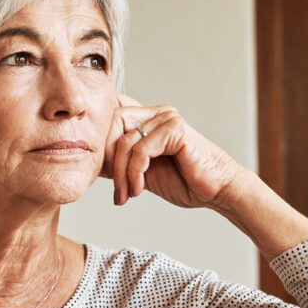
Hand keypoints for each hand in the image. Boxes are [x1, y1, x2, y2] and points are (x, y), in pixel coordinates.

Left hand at [99, 93, 247, 208]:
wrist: (216, 191)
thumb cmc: (183, 181)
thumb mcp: (141, 172)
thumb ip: (119, 162)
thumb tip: (91, 163)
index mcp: (147, 118)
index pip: (110, 116)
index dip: (100, 143)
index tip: (102, 174)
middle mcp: (155, 113)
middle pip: (111, 124)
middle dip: (107, 160)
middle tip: (116, 189)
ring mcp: (166, 118)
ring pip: (124, 141)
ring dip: (121, 175)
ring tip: (126, 195)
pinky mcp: (175, 129)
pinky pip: (141, 150)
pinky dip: (134, 173)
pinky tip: (138, 190)